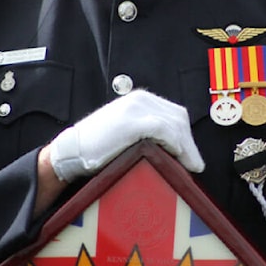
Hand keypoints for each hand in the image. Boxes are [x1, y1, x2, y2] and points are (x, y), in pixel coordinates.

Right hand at [48, 90, 203, 181]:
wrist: (70, 151)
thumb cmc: (95, 147)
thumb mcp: (124, 130)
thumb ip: (144, 130)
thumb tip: (170, 146)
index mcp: (139, 99)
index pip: (174, 113)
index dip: (186, 135)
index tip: (191, 154)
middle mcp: (141, 99)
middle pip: (178, 118)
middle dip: (190, 142)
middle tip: (195, 163)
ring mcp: (137, 108)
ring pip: (175, 125)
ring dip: (187, 147)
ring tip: (191, 166)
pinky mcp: (133, 121)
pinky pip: (165, 130)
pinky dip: (177, 145)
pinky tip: (179, 158)